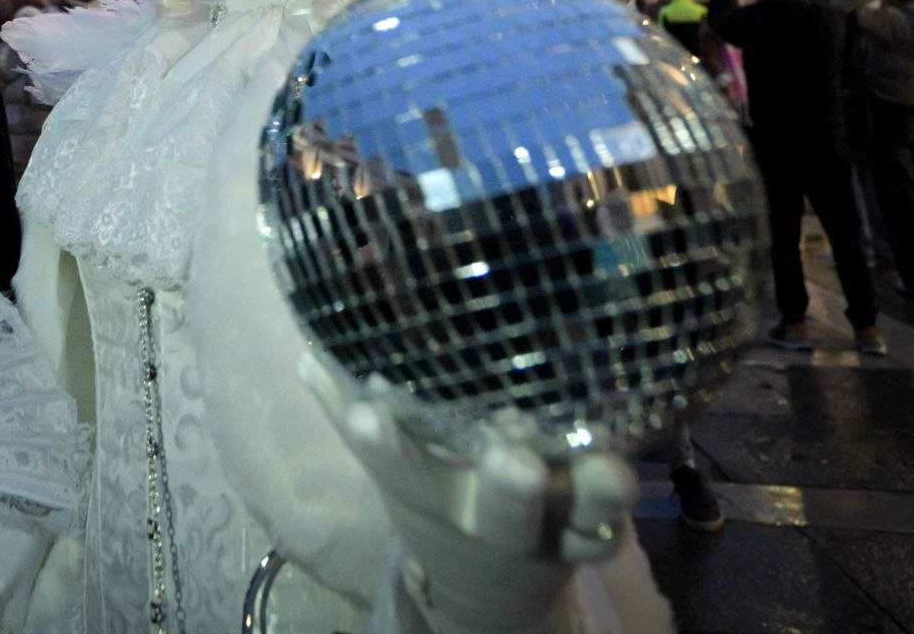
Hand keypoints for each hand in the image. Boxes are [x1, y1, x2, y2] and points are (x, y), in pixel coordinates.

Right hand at [298, 351, 635, 633]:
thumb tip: (309, 352)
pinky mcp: (595, 532)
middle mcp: (490, 521)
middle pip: (501, 513)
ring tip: (608, 465)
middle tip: (514, 461)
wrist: (488, 585)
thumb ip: (351, 410)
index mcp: (432, 499)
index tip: (368, 414)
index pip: (400, 471)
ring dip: (592, 495)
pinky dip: (623, 499)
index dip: (383, 445)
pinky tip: (628, 456)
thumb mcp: (394, 468)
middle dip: (507, 489)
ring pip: (575, 521)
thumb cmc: (437, 495)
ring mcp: (549, 531)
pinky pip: (615, 523)